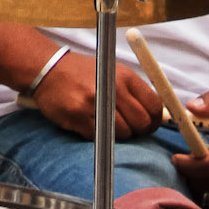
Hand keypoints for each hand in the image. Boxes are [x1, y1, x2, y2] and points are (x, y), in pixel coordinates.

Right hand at [32, 52, 161, 139]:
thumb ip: (135, 93)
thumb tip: (160, 117)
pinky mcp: (80, 117)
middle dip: (138, 130)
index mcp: (123, 76)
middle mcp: (111, 88)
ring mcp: (95, 103)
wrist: (48, 69)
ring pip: (123, 134)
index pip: (154, 106)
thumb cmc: (84, 74)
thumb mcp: (112, 72)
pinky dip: (99, 136)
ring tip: (105, 122)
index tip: (148, 124)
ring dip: (117, 134)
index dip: (154, 120)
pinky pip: (101, 138)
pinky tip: (90, 122)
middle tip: (128, 127)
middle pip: (142, 123)